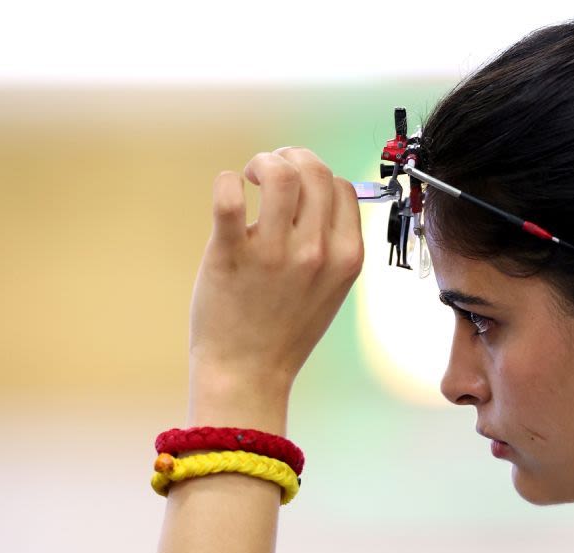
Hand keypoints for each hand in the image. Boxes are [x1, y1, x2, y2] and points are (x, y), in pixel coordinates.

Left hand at [188, 147, 363, 394]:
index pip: (342, 187)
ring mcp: (274, 253)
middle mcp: (316, 251)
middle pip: (315, 170)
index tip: (296, 188)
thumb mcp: (331, 288)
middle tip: (268, 172)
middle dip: (290, 157)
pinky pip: (229, 197)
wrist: (248, 372)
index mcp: (346, 257)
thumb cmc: (285, 329)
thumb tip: (317, 194)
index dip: (318, 177)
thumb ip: (332, 244)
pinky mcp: (231, 254)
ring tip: (250, 177)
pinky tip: (229, 190)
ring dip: (263, 162)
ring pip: (280, 172)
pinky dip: (227, 181)